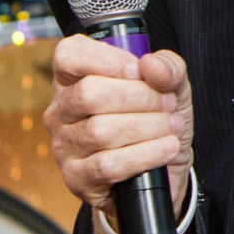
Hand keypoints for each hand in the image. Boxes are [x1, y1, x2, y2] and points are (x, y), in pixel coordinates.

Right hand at [44, 35, 193, 224]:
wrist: (163, 170)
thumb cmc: (157, 119)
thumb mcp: (171, 86)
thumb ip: (168, 67)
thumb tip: (152, 65)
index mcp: (75, 78)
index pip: (69, 55)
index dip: (107, 59)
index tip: (139, 71)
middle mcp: (61, 111)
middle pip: (89, 93)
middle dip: (140, 97)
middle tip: (168, 103)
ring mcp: (64, 146)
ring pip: (101, 131)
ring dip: (149, 126)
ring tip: (173, 126)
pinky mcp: (77, 178)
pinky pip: (108, 165)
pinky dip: (146, 154)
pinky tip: (166, 148)